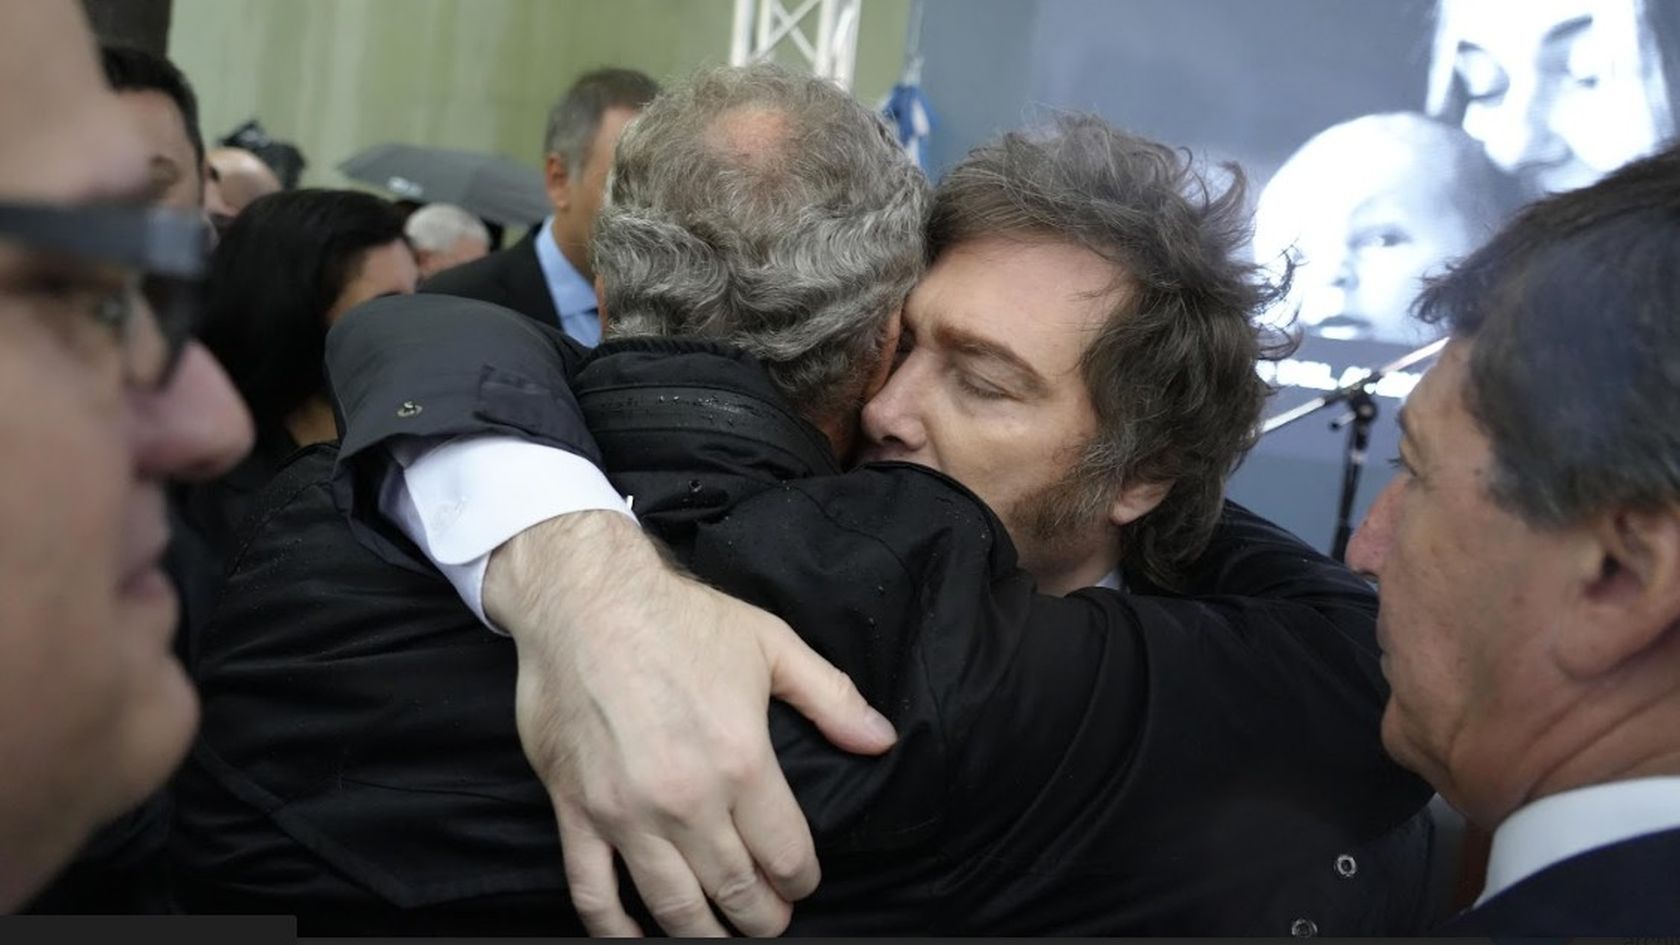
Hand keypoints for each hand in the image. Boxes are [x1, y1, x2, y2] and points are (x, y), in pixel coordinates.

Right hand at [486, 511, 896, 936]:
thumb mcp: (771, 645)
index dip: (801, 879)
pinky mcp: (577, 811)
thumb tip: (881, 740)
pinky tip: (635, 937)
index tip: (802, 883)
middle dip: (762, 916)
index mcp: (741, 762)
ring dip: (703, 933)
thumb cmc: (680, 619)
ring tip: (720, 935)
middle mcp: (686, 800)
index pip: (785, 854)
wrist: (584, 599)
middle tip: (770, 920)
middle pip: (736, 890)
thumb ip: (831, 698)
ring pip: (672, 906)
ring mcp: (626, 812)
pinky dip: (614, 928)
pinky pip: (592, 891)